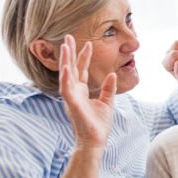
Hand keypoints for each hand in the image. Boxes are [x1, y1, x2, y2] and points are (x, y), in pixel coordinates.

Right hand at [59, 34, 115, 149]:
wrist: (96, 141)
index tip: (87, 43)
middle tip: (68, 36)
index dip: (83, 56)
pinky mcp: (71, 104)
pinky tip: (66, 67)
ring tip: (64, 46)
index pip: (81, 69)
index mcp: (81, 91)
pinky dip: (66, 78)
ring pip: (66, 75)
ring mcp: (71, 97)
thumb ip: (108, 88)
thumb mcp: (107, 102)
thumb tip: (113, 74)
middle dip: (69, 52)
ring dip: (65, 60)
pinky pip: (67, 89)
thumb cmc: (99, 124)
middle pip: (70, 68)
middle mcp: (74, 92)